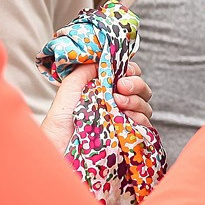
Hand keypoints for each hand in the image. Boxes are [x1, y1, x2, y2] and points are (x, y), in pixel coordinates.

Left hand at [40, 61, 154, 148]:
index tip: (123, 71)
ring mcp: (124, 123)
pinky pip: (145, 126)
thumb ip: (86, 70)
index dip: (131, 70)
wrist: (58, 148)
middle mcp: (118, 107)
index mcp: (105, 92)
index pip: (129, 76)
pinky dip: (140, 118)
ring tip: (118, 103)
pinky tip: (126, 117)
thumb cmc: (59, 121)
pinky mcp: (128, 140)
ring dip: (136, 101)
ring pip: (146, 107)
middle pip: (142, 90)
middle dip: (136, 84)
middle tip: (121, 86)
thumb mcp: (70, 89)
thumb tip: (104, 57)